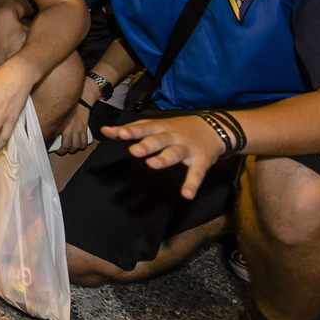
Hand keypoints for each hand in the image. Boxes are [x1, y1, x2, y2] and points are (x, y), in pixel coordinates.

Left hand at [53, 101, 90, 154]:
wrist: (80, 101)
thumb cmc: (68, 108)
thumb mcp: (58, 118)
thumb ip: (54, 127)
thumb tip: (47, 134)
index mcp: (65, 129)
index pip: (64, 145)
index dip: (61, 151)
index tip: (58, 151)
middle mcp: (73, 131)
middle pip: (73, 147)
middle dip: (68, 151)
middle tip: (64, 150)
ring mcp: (80, 130)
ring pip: (80, 145)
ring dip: (76, 149)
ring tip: (72, 148)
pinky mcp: (85, 128)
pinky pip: (86, 140)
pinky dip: (83, 144)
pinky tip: (80, 144)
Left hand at [102, 114, 226, 197]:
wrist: (214, 126)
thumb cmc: (177, 127)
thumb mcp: (156, 124)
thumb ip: (132, 129)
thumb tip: (105, 131)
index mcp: (160, 127)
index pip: (142, 128)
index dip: (130, 131)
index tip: (116, 133)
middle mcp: (172, 136)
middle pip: (158, 140)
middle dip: (146, 145)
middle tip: (133, 151)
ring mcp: (187, 148)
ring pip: (174, 153)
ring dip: (164, 159)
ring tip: (152, 165)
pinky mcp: (201, 160)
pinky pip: (196, 173)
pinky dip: (192, 184)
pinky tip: (187, 195)